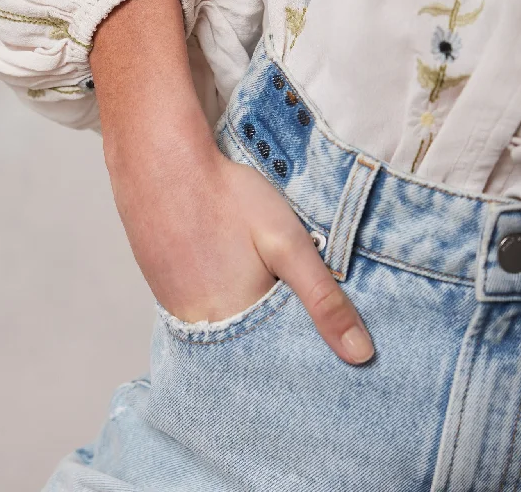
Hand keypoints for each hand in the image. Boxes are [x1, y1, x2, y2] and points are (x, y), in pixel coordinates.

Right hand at [91, 0, 373, 364]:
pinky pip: (198, 308)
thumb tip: (361, 354)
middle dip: (273, 331)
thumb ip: (324, 299)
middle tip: (288, 300)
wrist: (159, 160)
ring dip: (246, 314)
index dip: (303, 348)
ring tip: (259, 283)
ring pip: (224, 327)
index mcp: (236, 324)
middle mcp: (200, 327)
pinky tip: (228, 270)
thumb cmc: (226, 197)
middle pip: (247, 348)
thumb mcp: (289, 243)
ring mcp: (174, 307)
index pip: (278, 360)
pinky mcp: (161, 285)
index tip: (322, 337)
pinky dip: (219, 297)